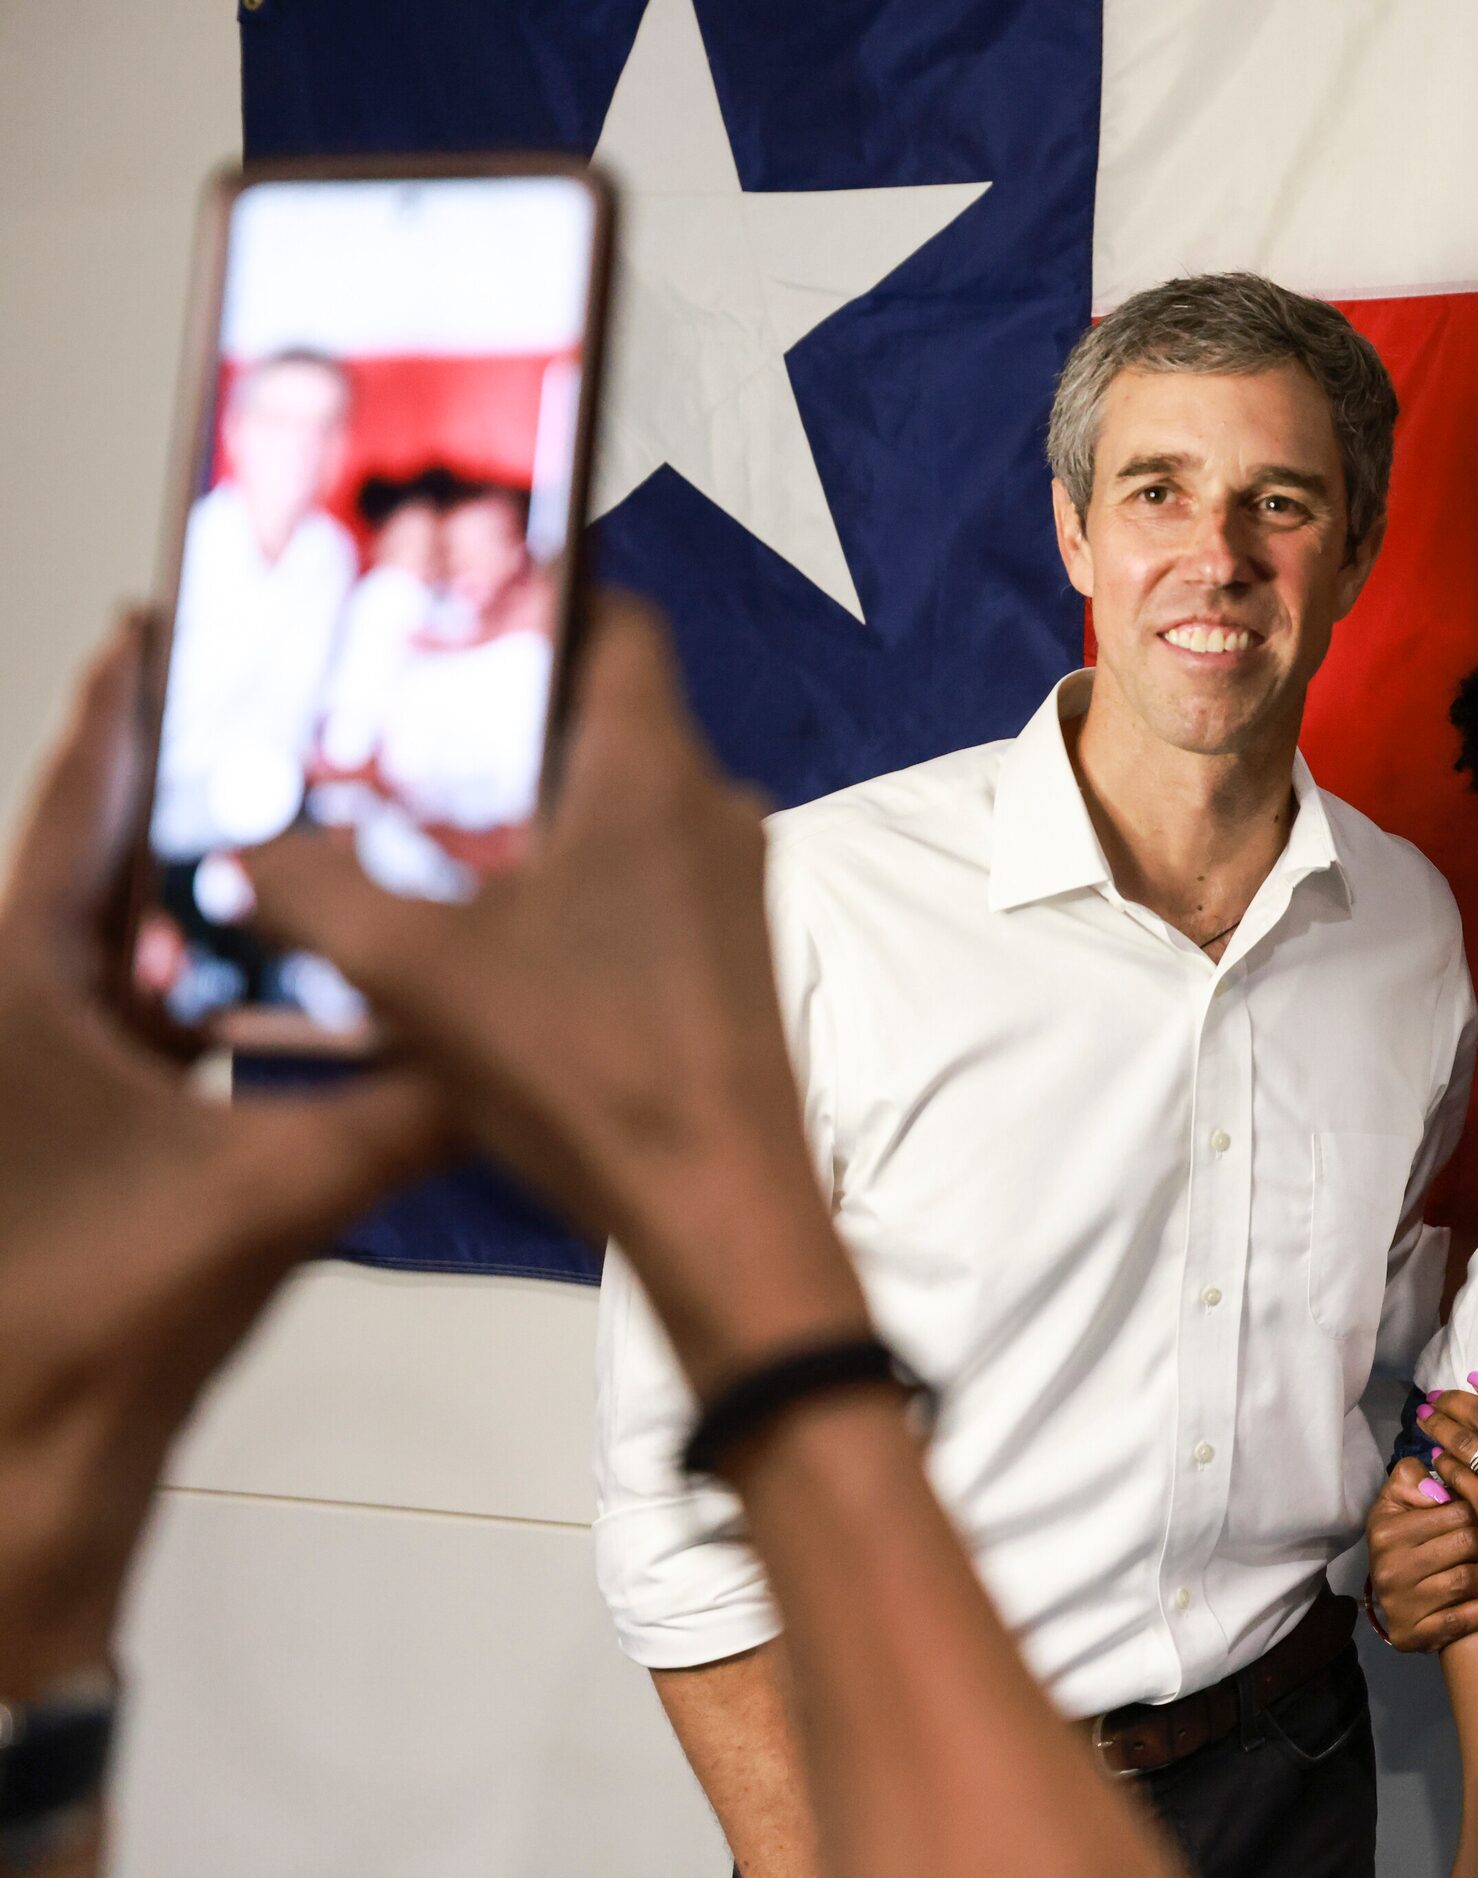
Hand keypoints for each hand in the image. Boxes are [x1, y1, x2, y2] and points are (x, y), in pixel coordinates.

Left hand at [0, 615, 443, 1695]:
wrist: (31, 1450)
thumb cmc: (109, 1301)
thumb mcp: (277, 1188)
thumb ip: (409, 1113)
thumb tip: (533, 1057)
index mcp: (26, 979)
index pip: (82, 802)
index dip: (129, 706)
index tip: (174, 615)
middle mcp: (27, 1002)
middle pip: (119, 856)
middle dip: (203, 783)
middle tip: (296, 708)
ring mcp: (50, 1065)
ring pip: (142, 938)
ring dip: (224, 887)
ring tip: (327, 820)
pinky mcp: (88, 1123)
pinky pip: (164, 1014)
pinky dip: (229, 982)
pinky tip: (318, 974)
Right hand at [246, 596, 867, 1391]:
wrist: (721, 1204)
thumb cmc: (602, 1074)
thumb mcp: (414, 970)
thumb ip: (316, 888)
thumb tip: (253, 849)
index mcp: (652, 773)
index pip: (621, 624)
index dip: (544, 600)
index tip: (462, 610)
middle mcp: (712, 811)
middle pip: (606, 718)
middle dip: (507, 723)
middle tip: (407, 738)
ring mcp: (732, 888)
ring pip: (622, 807)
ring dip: (535, 816)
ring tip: (432, 844)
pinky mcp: (728, 957)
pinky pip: (644, 883)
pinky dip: (573, 886)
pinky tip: (495, 941)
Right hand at [1365, 1457, 1477, 1650]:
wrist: (1390, 1589)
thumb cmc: (1403, 1535)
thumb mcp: (1397, 1499)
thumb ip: (1411, 1477)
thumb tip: (1438, 1487)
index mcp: (1387, 1530)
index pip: (1455, 1512)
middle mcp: (1390, 1568)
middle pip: (1465, 1545)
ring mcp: (1400, 1604)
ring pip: (1466, 1581)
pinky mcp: (1411, 1634)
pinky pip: (1462, 1620)